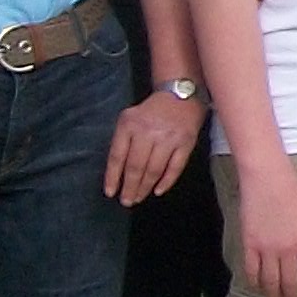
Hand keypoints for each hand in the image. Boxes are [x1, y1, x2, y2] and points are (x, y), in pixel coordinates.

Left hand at [104, 91, 201, 205]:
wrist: (180, 95)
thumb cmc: (150, 112)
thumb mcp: (129, 119)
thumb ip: (123, 141)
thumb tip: (118, 172)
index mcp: (129, 125)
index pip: (117, 156)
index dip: (113, 177)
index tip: (110, 192)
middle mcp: (148, 132)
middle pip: (135, 166)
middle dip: (130, 187)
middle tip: (126, 201)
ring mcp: (168, 138)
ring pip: (154, 169)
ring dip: (145, 187)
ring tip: (139, 198)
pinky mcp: (186, 143)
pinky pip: (175, 167)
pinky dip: (167, 181)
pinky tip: (158, 191)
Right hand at [235, 163, 296, 296]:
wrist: (267, 179)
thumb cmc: (295, 195)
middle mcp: (289, 250)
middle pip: (290, 284)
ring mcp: (267, 249)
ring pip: (270, 282)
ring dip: (274, 296)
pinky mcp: (249, 245)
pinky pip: (252, 271)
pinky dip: (256, 283)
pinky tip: (259, 287)